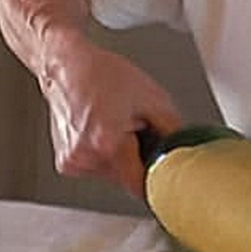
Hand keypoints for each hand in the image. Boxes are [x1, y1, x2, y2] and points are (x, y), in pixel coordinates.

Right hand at [38, 32, 181, 197]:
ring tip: (115, 126)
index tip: (165, 177)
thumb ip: (174, 134)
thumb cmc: (104, 75)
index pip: (142, 185)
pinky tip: (99, 131)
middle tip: (136, 132)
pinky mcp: (66, 163)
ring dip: (120, 159)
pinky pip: (96, 169)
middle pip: (127, 180)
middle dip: (138, 161)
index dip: (157, 180)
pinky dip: (103, 156)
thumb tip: (185, 156)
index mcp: (108, 143)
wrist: (67, 66)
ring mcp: (73, 162)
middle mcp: (87, 156)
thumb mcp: (153, 99)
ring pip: (112, 176)